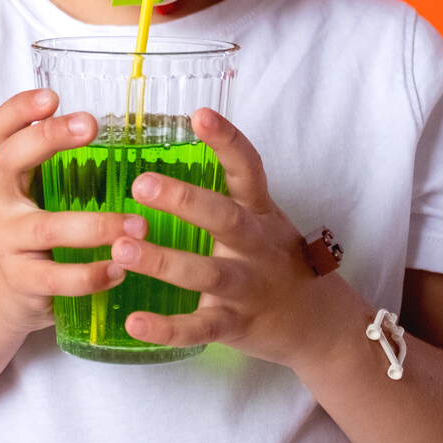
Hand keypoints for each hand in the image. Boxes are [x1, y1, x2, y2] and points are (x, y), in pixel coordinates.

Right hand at [0, 89, 147, 336]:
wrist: (6, 298)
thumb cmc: (37, 233)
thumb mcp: (42, 193)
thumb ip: (72, 165)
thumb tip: (141, 130)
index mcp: (9, 172)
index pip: (1, 129)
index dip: (20, 109)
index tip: (52, 96)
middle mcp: (1, 200)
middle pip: (12, 159)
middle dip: (49, 137)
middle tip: (91, 125)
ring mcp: (7, 242)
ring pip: (47, 227)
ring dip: (97, 225)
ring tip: (139, 224)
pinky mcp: (22, 282)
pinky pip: (57, 278)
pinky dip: (91, 274)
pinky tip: (120, 269)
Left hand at [110, 107, 345, 366]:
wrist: (321, 325)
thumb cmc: (278, 261)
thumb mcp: (263, 220)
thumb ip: (224, 196)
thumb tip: (167, 155)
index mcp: (260, 212)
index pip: (248, 169)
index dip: (227, 140)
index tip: (200, 114)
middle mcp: (257, 246)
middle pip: (224, 218)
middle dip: (184, 200)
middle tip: (140, 183)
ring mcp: (249, 287)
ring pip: (208, 273)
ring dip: (164, 261)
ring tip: (121, 248)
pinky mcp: (237, 326)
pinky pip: (201, 328)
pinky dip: (168, 328)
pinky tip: (134, 323)